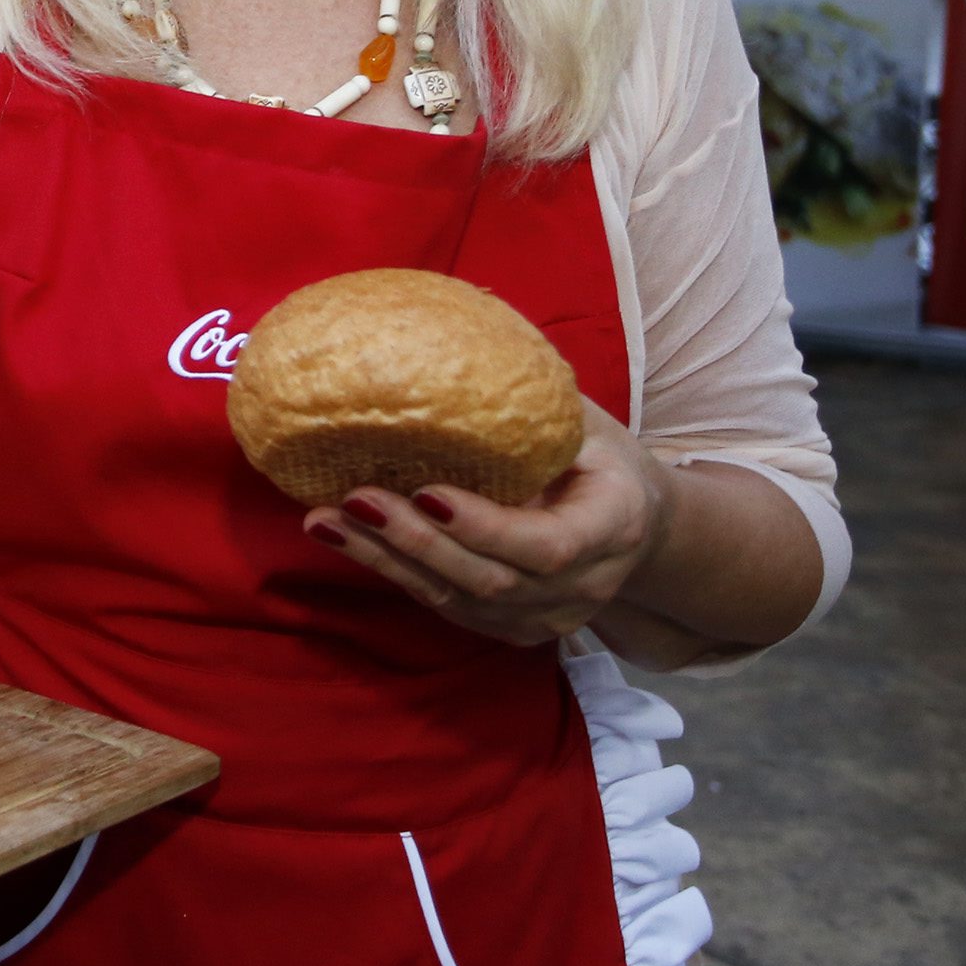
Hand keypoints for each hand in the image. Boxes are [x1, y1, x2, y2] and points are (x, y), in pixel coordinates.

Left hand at [304, 400, 674, 646]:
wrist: (638, 530)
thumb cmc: (602, 459)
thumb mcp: (589, 423)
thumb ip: (539, 403)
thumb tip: (464, 337)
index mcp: (613, 528)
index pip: (548, 546)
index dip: (485, 527)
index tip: (427, 491)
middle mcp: (582, 586)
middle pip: (491, 580)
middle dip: (417, 543)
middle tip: (356, 498)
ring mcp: (543, 616)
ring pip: (457, 599)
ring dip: (386, 559)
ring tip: (327, 519)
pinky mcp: (507, 627)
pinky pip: (443, 605)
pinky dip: (389, 570)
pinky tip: (342, 536)